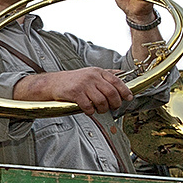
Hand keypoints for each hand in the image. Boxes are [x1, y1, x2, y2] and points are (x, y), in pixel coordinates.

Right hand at [14, 67, 133, 115]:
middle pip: (111, 93)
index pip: (117, 81)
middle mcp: (92, 77)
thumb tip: (122, 74)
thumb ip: (106, 74)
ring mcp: (83, 85)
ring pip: (101, 101)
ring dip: (103, 109)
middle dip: (115, 103)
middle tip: (113, 107)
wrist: (53, 83)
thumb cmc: (73, 80)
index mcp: (97, 72)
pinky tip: (89, 110)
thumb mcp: (90, 73)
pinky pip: (89, 106)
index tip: (128, 98)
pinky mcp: (75, 93)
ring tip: (100, 110)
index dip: (125, 91)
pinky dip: (91, 111)